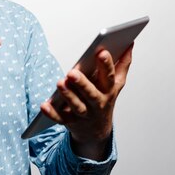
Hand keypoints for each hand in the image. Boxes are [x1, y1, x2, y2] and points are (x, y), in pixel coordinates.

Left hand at [40, 44, 132, 159]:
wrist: (97, 130)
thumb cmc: (105, 98)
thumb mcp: (117, 84)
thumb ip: (123, 64)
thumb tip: (130, 43)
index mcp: (109, 90)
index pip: (108, 76)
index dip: (106, 65)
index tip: (101, 51)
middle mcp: (98, 103)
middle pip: (91, 93)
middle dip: (83, 83)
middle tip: (72, 72)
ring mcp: (84, 114)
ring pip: (77, 106)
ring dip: (68, 96)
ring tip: (60, 83)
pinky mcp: (70, 122)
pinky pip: (60, 118)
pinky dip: (52, 114)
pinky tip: (44, 105)